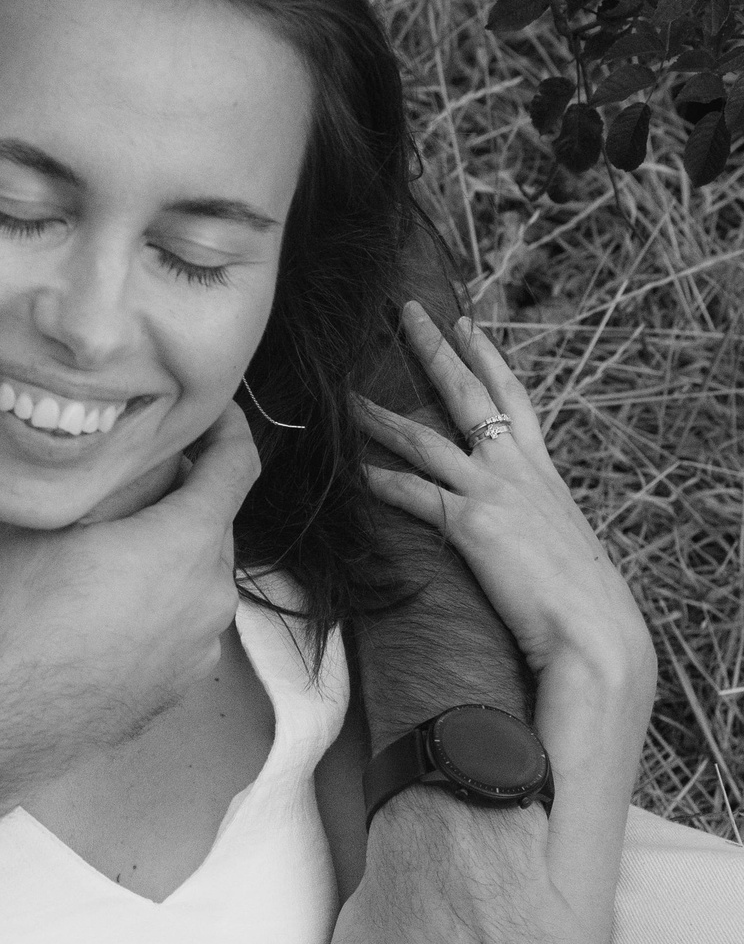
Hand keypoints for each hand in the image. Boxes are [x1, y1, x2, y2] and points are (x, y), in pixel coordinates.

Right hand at [0, 404, 260, 787]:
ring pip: (200, 575)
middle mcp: (211, 597)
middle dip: (185, 495)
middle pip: (216, 522)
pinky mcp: (182, 682)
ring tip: (113, 551)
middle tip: (132, 483)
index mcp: (187, 544)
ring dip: (171, 553)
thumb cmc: (15, 618)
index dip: (228, 430)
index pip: (236, 467)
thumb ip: (122, 483)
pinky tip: (109, 607)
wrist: (0, 722)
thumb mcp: (58, 522)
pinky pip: (185, 622)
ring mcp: (201, 647)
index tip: (211, 416)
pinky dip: (163, 602)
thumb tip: (157, 459)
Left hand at [359, 304, 652, 691]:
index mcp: (543, 471)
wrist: (595, 631)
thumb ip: (536, 523)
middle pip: (468, 394)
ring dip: (382, 416)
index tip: (467, 324)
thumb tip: (522, 528)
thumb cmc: (581, 600)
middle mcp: (518, 470)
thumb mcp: (561, 544)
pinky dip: (381, 481)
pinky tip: (354, 472)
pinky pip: (414, 494)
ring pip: (426, 439)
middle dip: (436, 349)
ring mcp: (494, 492)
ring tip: (348, 395)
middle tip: (406, 313)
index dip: (487, 358)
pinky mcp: (472, 525)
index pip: (512, 398)